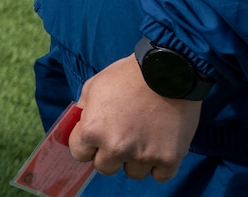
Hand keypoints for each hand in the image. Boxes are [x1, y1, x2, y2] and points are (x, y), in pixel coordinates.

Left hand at [69, 54, 202, 180]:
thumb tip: (79, 128)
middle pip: (105, 168)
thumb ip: (84, 111)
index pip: (79, 154)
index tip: (96, 137)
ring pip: (132, 173)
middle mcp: (116, 147)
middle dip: (109, 155)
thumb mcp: (94, 86)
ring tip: (143, 137)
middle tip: (121, 138)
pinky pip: (159, 176)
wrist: (168, 72)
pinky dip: (159, 165)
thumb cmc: (127, 76)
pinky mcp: (169, 159)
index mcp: (92, 130)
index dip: (87, 145)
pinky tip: (159, 145)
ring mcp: (143, 155)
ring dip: (135, 160)